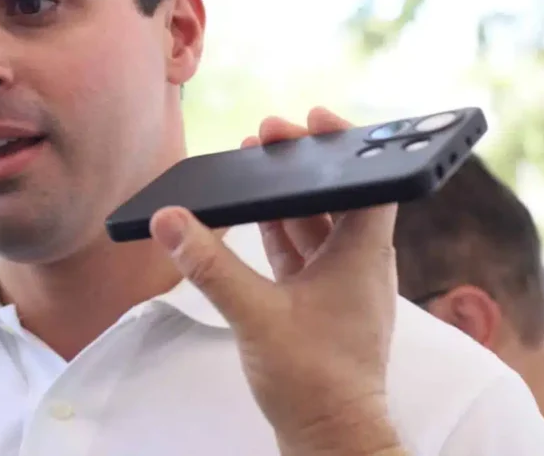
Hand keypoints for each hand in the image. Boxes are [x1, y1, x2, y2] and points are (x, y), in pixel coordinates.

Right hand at [150, 108, 405, 455]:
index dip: (345, 144)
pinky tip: (255, 213)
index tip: (313, 120)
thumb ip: (210, 266)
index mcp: (362, 256)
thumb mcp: (256, 316)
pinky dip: (280, 228)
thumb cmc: (316, 382)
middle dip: (301, 164)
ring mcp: (339, 283)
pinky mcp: (319, 301)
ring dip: (288, 194)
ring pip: (316, 222)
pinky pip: (302, 250)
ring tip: (256, 163)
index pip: (371, 182)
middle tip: (269, 137)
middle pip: (334, 195)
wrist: (333, 438)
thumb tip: (172, 223)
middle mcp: (357, 263)